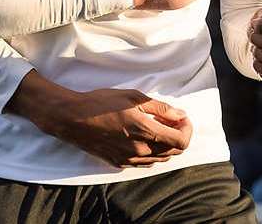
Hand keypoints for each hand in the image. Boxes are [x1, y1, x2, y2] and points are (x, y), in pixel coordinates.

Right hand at [12, 75, 192, 167]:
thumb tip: (180, 115)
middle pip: (173, 152)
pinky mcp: (120, 163)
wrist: (74, 118)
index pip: (181, 141)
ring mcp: (130, 159)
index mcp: (146, 131)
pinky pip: (145, 162)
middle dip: (178, 136)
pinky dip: (152, 151)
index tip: (182, 118)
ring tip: (158, 127)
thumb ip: (160, 108)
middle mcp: (140, 150)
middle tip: (172, 120)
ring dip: (166, 144)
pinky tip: (144, 137)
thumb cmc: (102, 103)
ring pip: (160, 158)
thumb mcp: (134, 97)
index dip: (187, 130)